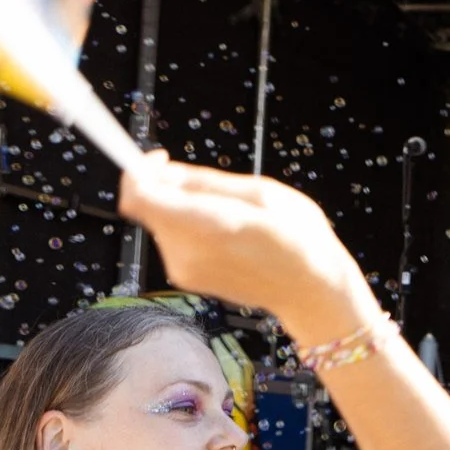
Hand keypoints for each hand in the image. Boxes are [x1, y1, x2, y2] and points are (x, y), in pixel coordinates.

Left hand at [116, 154, 379, 346]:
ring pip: (162, 222)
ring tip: (234, 216)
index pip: (138, 196)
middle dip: (171, 189)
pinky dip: (192, 229)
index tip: (162, 158)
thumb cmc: (298, 238)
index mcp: (206, 225)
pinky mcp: (186, 278)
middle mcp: (185, 251)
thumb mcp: (263, 193)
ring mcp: (183, 269)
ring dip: (185, 210)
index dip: (140, 171)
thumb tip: (163, 170)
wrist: (312, 291)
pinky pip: (174, 240)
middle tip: (218, 188)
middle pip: (150, 206)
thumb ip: (205, 181)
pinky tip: (229, 235)